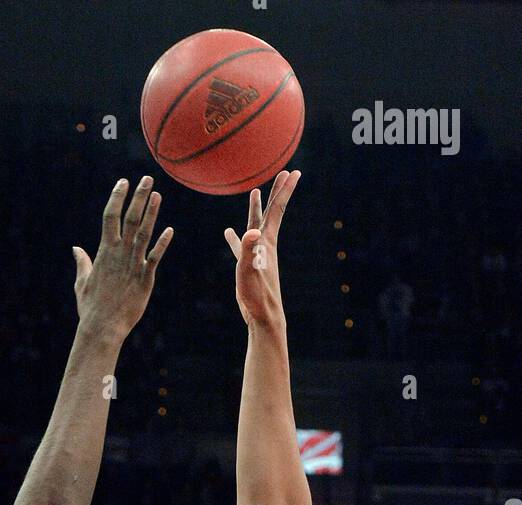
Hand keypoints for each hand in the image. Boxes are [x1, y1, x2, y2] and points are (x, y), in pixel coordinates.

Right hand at [72, 177, 172, 343]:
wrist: (102, 327)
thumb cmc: (91, 307)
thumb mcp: (82, 282)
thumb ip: (82, 263)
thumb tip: (76, 249)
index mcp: (103, 252)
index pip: (110, 217)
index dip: (116, 198)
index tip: (122, 182)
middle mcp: (119, 254)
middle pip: (129, 218)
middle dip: (138, 197)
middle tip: (146, 178)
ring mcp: (132, 265)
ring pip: (143, 233)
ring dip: (151, 213)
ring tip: (157, 194)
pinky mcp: (145, 279)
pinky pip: (155, 257)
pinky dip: (162, 243)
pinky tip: (170, 230)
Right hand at [224, 169, 300, 326]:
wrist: (263, 316)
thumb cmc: (257, 294)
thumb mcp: (249, 270)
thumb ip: (248, 250)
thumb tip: (250, 232)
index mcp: (266, 241)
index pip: (277, 209)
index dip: (284, 190)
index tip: (292, 171)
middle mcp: (264, 244)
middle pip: (271, 211)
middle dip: (277, 192)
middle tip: (283, 172)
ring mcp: (257, 254)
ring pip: (256, 225)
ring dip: (256, 209)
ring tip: (255, 193)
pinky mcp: (248, 265)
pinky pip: (241, 246)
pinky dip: (236, 237)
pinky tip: (229, 232)